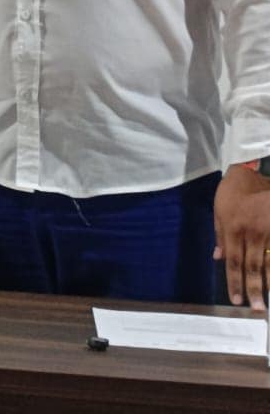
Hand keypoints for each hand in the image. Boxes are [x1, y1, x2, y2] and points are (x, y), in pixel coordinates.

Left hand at [214, 165, 269, 308]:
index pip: (233, 262)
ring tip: (268, 300)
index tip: (236, 300)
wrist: (253, 171)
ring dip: (268, 283)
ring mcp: (268, 232)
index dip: (234, 282)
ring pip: (269, 263)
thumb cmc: (233, 191)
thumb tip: (217, 258)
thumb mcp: (219, 210)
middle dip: (253, 290)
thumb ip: (219, 235)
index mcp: (232, 229)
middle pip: (252, 267)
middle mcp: (250, 233)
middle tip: (256, 309)